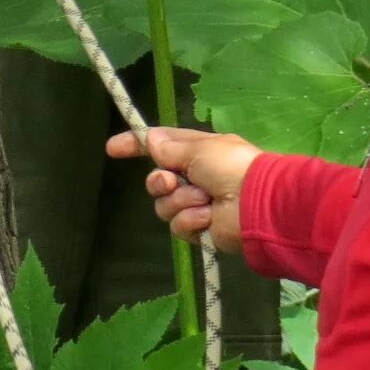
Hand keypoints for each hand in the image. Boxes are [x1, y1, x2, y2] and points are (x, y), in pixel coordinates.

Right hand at [103, 127, 262, 255]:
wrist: (257, 204)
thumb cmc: (231, 168)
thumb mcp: (199, 148)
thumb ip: (170, 147)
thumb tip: (151, 140)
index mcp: (200, 153)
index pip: (161, 146)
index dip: (136, 146)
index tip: (112, 149)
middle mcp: (197, 178)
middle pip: (158, 181)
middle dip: (160, 182)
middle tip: (171, 182)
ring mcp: (198, 205)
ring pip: (164, 205)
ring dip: (181, 202)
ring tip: (202, 201)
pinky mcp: (199, 229)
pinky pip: (178, 225)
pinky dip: (191, 220)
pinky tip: (208, 218)